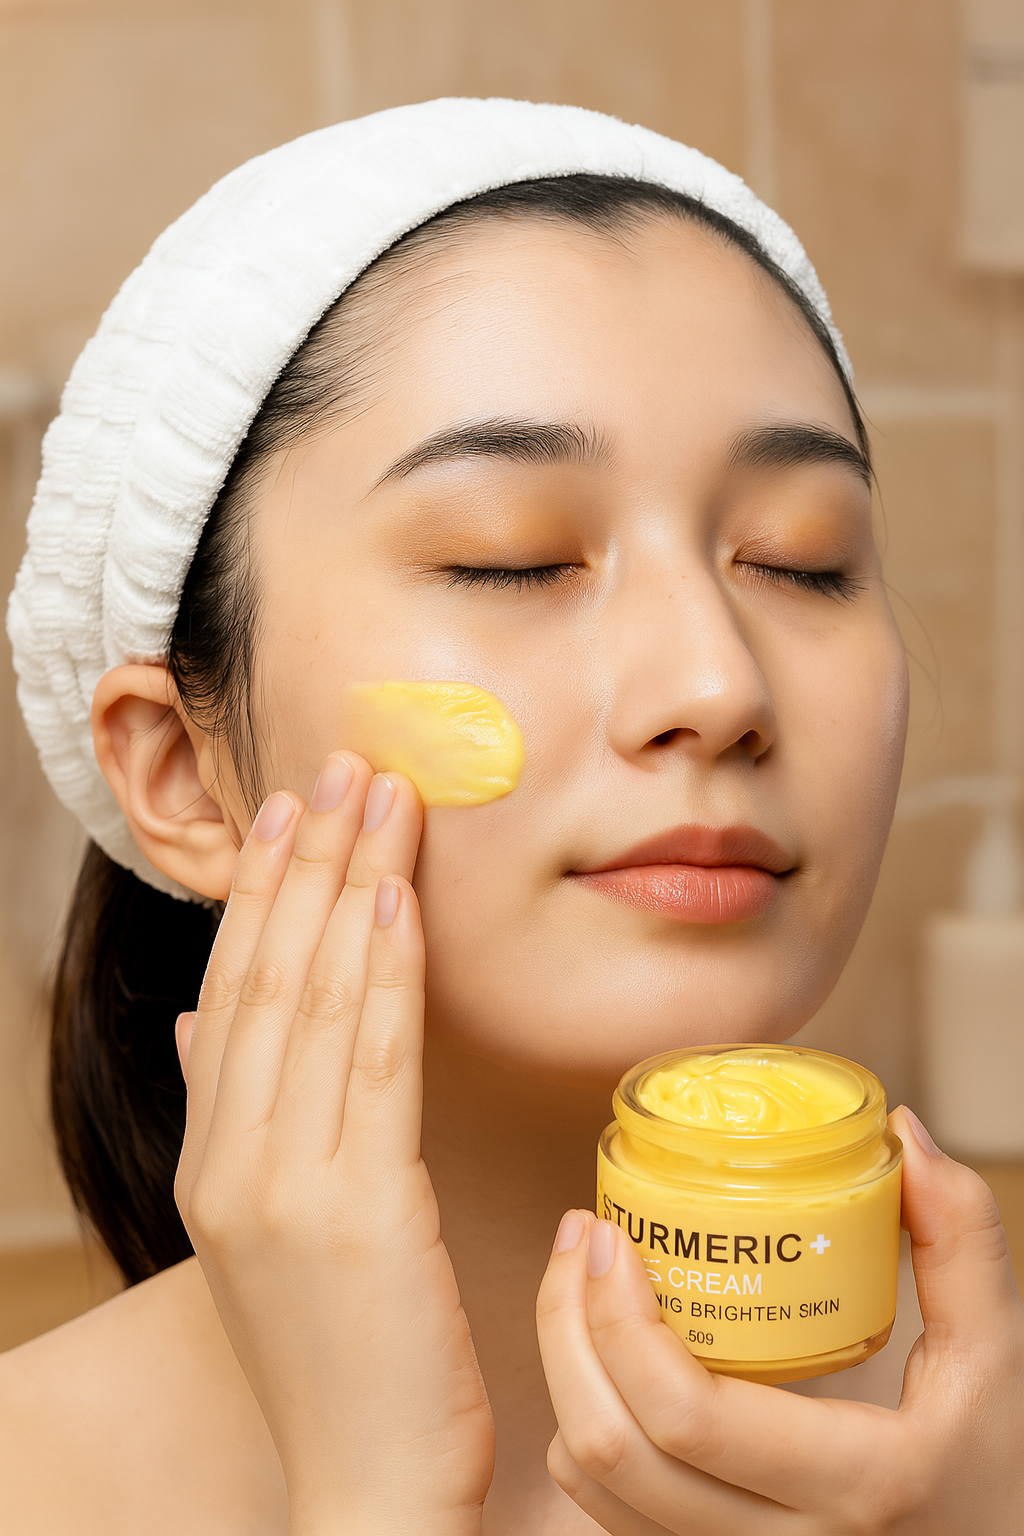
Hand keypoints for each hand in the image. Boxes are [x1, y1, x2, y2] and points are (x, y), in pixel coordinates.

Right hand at [174, 756, 492, 1535]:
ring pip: (317, 1002)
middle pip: (269, 979)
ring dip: (351, 889)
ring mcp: (286, 1185)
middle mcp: (234, 1161)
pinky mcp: (360, 1208)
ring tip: (380, 802)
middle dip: (307, 863)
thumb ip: (230, 1115)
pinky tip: (401, 902)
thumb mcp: (262, 1225)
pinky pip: (375, 1062)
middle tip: (340, 768)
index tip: (289, 810)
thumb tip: (200, 1024)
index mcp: (212, 1159)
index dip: (261, 894)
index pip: (232, 995)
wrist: (363, 1482)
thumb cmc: (337, 1350)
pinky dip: (387, 972)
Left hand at [537, 1105, 1023, 1534]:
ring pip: (594, 1487)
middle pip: (613, 1448)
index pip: (688, 1415)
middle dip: (565, 1327)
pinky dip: (584, 1431)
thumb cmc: (993, 1469)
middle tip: (579, 1238)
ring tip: (576, 1284)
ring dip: (562, 1374)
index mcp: (856, 1481)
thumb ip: (962, 1240)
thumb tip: (903, 1134)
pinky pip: (609, 1516)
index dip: (619, 1320)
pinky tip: (602, 1361)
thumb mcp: (1000, 1358)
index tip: (609, 1234)